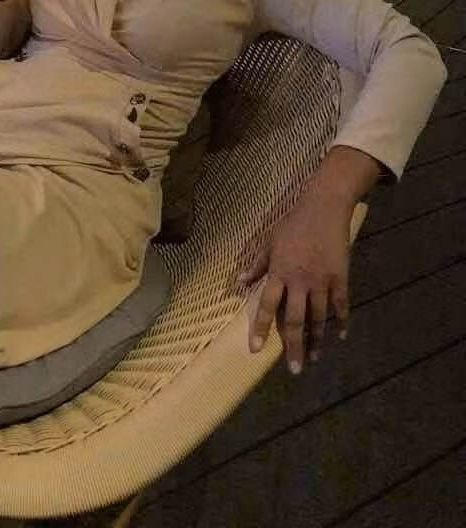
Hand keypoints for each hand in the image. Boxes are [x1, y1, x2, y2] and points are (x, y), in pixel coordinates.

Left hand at [239, 146, 379, 373]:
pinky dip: (340, 322)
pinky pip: (341, 306)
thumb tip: (238, 282)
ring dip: (316, 341)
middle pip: (296, 320)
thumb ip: (256, 265)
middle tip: (294, 370)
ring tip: (314, 360)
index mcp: (279, 272)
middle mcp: (299, 281)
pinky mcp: (340, 278)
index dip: (261, 328)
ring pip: (319, 318)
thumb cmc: (293, 223)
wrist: (324, 208)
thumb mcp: (269, 242)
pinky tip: (339, 336)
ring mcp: (322, 281)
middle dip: (294, 346)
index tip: (256, 349)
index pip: (267, 305)